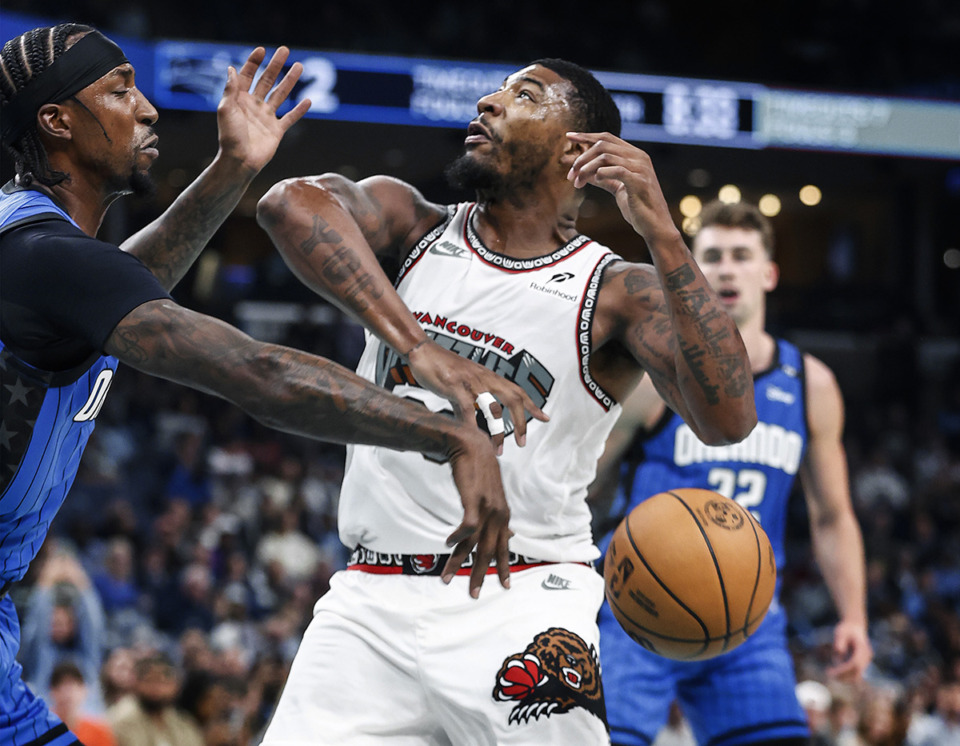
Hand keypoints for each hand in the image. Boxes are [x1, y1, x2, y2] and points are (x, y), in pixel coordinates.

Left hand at [217, 46, 311, 172]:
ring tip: (299, 66)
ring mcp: (266, 117)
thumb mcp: (225, 109)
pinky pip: (290, 117)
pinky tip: (308, 100)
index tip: (262, 50)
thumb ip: (230, 89)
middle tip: (285, 50)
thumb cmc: (229, 136)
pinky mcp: (277, 130)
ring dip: (290, 81)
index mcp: (240, 99)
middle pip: (267, 80)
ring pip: (281, 94)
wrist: (240, 161)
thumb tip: (231, 68)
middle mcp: (254, 105)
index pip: (248, 75)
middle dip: (276, 65)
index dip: (254, 62)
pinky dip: (299, 110)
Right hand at [407, 340, 547, 453]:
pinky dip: (472, 424)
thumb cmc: (442, 366)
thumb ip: (473, 399)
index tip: (545, 418)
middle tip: (522, 442)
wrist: (422, 350)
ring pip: (493, 408)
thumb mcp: (464, 383)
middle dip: (521, 422)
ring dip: (497, 431)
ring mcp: (470, 382)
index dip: (532, 405)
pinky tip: (474, 437)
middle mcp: (484, 378)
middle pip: (512, 399)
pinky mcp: (454, 386)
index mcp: (488, 377)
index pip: (517, 390)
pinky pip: (467, 408)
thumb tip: (478, 417)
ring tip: (498, 449)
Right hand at [441, 427, 511, 597]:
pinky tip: (447, 543)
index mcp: (504, 514)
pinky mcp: (474, 500)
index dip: (504, 567)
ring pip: (474, 544)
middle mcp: (499, 514)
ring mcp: (487, 507)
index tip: (504, 585)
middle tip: (474, 594)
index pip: (505, 547)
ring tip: (448, 576)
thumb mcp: (493, 494)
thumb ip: (497, 514)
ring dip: (459, 562)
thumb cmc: (479, 468)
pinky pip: (466, 527)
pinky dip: (457, 538)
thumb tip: (508, 532)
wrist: (471, 444)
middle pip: (490, 551)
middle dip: (481, 575)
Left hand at [566, 132, 680, 246]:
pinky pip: (616, 170)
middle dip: (581, 157)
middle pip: (603, 145)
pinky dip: (601, 173)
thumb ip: (601, 177)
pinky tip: (594, 180)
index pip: (607, 138)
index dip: (587, 136)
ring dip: (586, 168)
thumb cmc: (637, 207)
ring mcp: (641, 168)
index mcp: (634, 155)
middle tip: (570, 174)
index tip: (569, 137)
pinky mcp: (639, 181)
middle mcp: (638, 157)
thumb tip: (580, 170)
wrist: (655, 226)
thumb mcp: (616, 188)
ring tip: (577, 182)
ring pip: (605, 157)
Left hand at [826, 620, 872, 681]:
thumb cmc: (846, 629)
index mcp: (863, 648)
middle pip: (857, 673)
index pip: (854, 664)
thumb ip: (840, 642)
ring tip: (830, 673)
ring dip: (844, 678)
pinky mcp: (862, 664)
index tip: (831, 672)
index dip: (843, 670)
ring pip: (857, 676)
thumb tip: (840, 652)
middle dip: (843, 676)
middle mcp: (867, 657)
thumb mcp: (840, 632)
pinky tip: (835, 672)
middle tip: (828, 674)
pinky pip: (855, 674)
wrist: (855, 626)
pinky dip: (846, 676)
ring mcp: (866, 661)